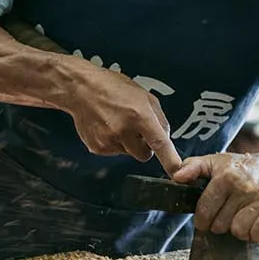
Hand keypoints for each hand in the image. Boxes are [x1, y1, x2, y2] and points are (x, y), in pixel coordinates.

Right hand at [65, 68, 181, 174]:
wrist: (81, 89)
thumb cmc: (113, 87)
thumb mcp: (144, 95)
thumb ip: (159, 118)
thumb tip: (165, 137)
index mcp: (139, 115)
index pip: (159, 143)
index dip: (170, 160)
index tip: (177, 172)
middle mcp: (124, 130)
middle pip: (144, 155)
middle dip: (144, 146)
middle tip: (136, 129)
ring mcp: (109, 141)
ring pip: (129, 154)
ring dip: (128, 143)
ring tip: (118, 122)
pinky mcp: (97, 148)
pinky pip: (114, 152)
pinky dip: (114, 143)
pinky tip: (107, 127)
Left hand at [172, 151, 258, 242]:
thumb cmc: (246, 168)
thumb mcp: (218, 162)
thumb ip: (193, 167)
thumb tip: (177, 176)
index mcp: (226, 177)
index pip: (204, 211)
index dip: (203, 219)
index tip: (207, 219)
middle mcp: (244, 187)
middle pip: (220, 225)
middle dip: (222, 223)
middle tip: (230, 213)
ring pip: (238, 231)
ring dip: (240, 230)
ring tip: (244, 217)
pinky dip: (256, 234)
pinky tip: (257, 224)